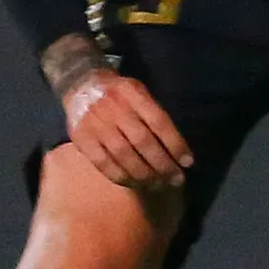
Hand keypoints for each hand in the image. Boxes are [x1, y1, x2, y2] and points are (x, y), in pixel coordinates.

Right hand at [54, 52, 194, 191]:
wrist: (80, 83)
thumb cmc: (119, 93)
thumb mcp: (139, 91)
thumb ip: (154, 114)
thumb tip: (177, 148)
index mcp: (133, 94)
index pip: (159, 122)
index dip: (175, 144)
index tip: (188, 162)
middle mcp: (114, 108)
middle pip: (142, 141)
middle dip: (162, 164)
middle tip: (176, 180)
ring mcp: (95, 124)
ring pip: (123, 155)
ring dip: (143, 175)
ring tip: (158, 185)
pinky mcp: (81, 138)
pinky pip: (102, 163)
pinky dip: (120, 176)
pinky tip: (134, 183)